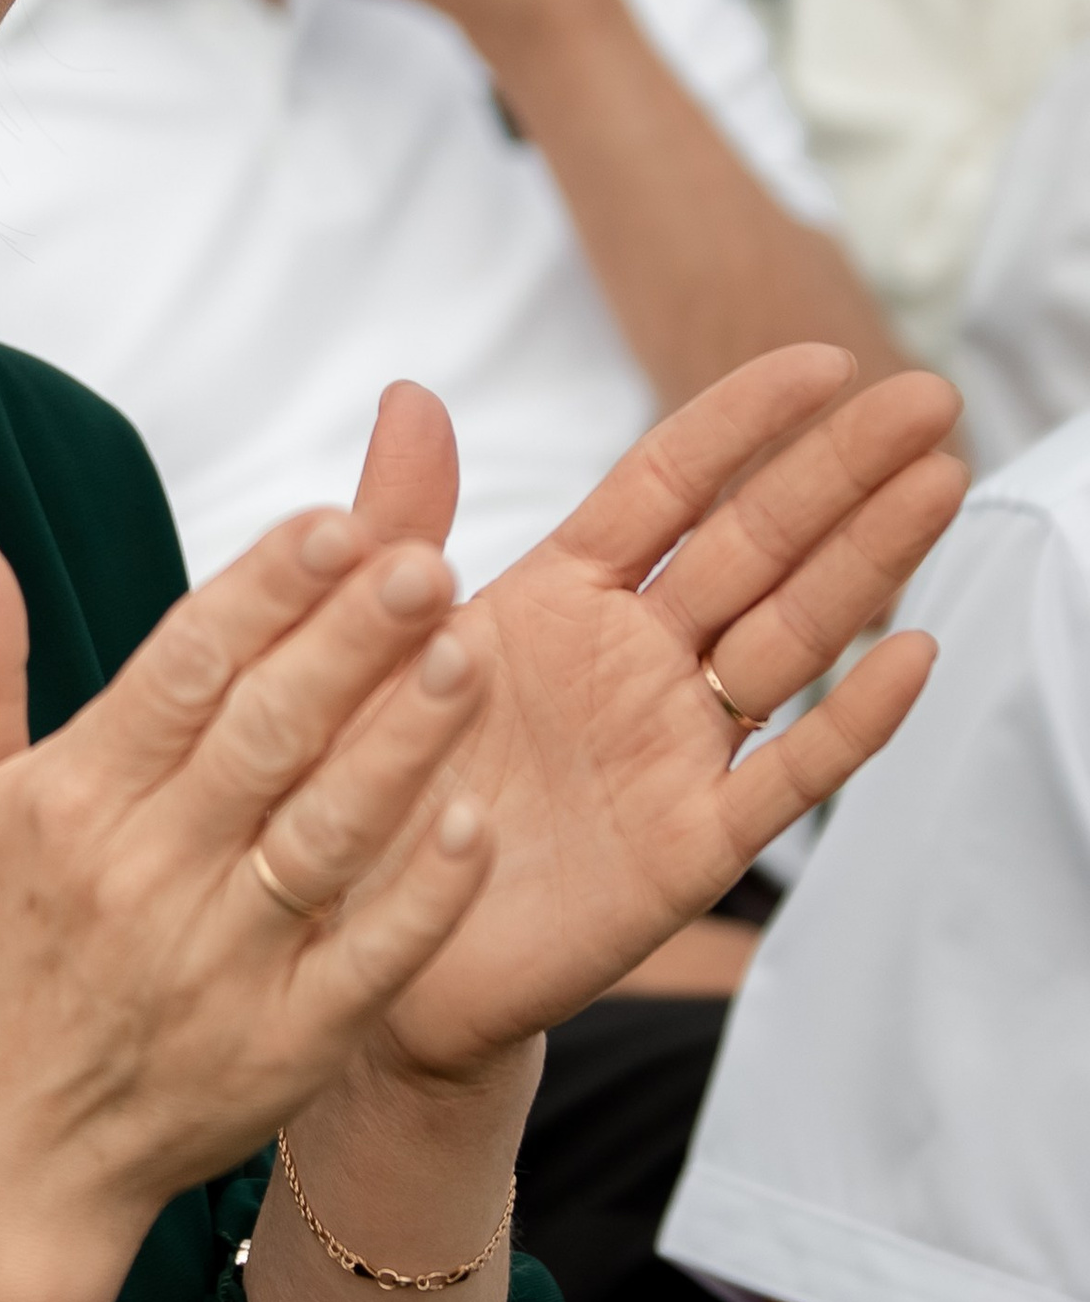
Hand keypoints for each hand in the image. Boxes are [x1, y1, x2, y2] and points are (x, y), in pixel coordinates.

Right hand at [0, 498, 496, 1266]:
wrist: (2, 1154)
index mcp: (70, 801)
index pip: (181, 671)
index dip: (261, 593)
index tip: (336, 520)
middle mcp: (144, 877)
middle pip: (265, 737)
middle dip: (349, 642)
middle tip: (430, 558)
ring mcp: (220, 966)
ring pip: (326, 835)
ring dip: (403, 745)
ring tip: (471, 655)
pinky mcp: (284, 1046)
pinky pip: (368, 959)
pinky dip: (423, 894)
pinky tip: (477, 820)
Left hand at [370, 350, 964, 1079]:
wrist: (359, 940)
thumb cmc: (364, 779)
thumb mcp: (369, 644)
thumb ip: (398, 524)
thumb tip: (408, 392)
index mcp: (562, 596)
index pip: (670, 485)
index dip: (744, 421)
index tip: (823, 360)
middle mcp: (635, 660)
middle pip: (757, 546)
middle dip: (841, 471)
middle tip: (933, 396)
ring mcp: (672, 748)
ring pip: (790, 639)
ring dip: (868, 563)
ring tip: (942, 483)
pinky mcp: (689, 845)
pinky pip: (785, 779)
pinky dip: (852, 720)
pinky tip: (911, 654)